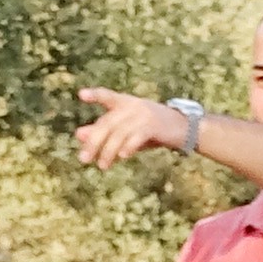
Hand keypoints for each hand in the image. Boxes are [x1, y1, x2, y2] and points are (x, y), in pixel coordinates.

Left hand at [74, 88, 191, 168]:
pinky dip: (129, 146)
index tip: (81, 95)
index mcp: (125, 103)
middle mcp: (133, 106)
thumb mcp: (127, 130)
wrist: (184, 129)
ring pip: (120, 132)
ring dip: (109, 150)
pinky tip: (122, 156)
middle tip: (84, 159)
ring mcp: (144, 114)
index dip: (95, 95)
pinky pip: (137, 136)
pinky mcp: (155, 125)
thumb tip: (78, 134)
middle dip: (95, 141)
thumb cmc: (152, 130)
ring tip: (102, 165)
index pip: (108, 96)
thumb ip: (104, 132)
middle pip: (108, 123)